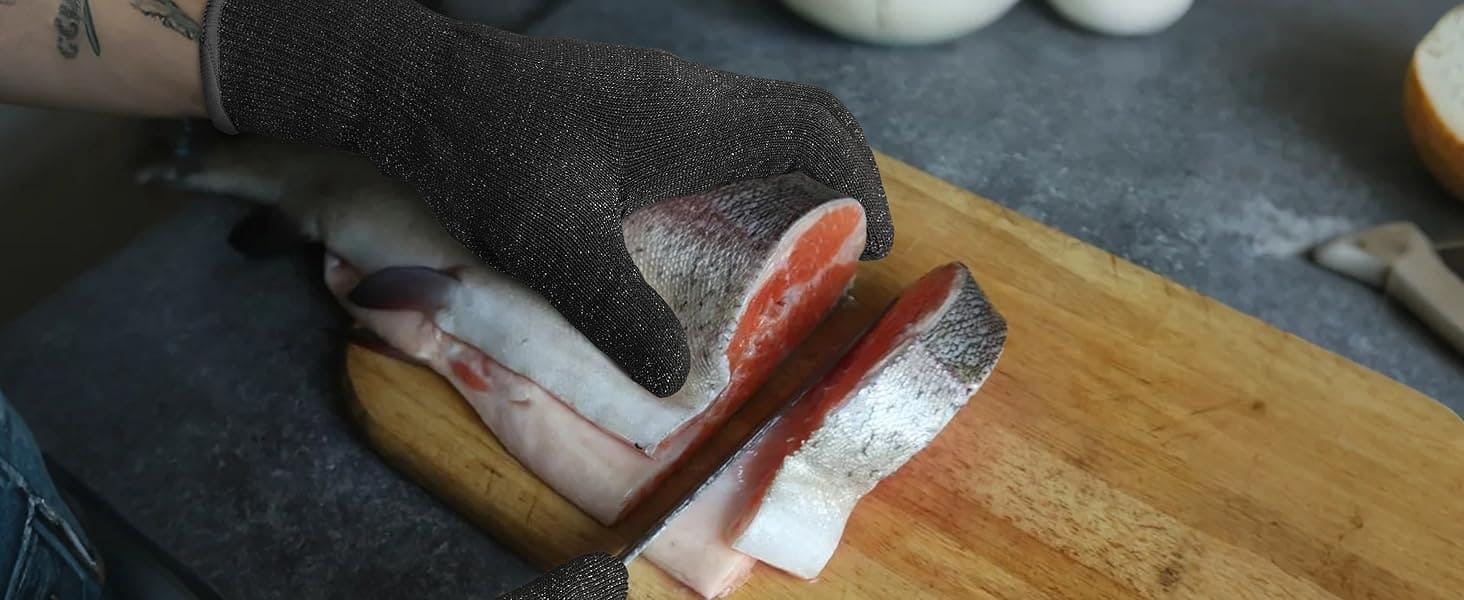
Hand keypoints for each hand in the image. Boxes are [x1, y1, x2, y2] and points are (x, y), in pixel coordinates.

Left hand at [202, 0, 892, 395]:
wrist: (410, 87)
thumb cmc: (487, 154)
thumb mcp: (556, 248)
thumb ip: (622, 315)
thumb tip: (679, 380)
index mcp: (697, 120)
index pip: (818, 130)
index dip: (863, 182)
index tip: (874, 240)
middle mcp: (687, 95)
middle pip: (798, 117)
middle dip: (834, 177)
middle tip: (832, 243)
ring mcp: (652, 90)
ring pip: (753, 119)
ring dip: (781, 171)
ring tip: (773, 243)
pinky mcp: (619, 98)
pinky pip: (710, 126)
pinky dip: (733, 168)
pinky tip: (693, 221)